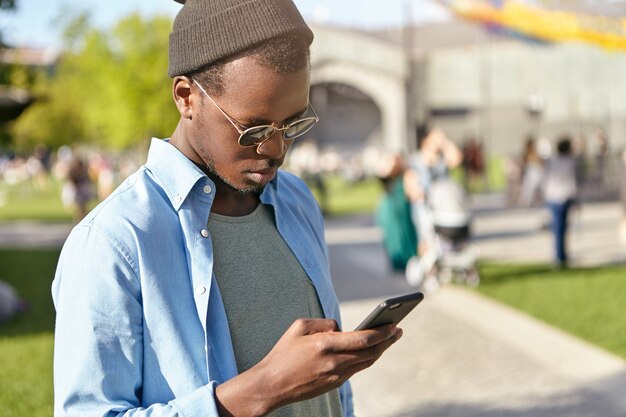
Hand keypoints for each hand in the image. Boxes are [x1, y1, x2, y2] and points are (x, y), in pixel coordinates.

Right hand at [215, 318, 401, 416]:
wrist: (272, 384)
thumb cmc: (283, 352)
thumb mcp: (300, 327)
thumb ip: (324, 324)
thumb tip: (341, 329)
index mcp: (325, 344)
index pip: (363, 338)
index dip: (382, 332)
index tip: (394, 325)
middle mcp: (334, 362)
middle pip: (370, 351)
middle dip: (387, 340)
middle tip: (398, 330)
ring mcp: (336, 376)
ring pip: (366, 362)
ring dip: (380, 350)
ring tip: (389, 339)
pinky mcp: (334, 384)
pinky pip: (356, 369)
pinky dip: (367, 359)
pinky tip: (371, 351)